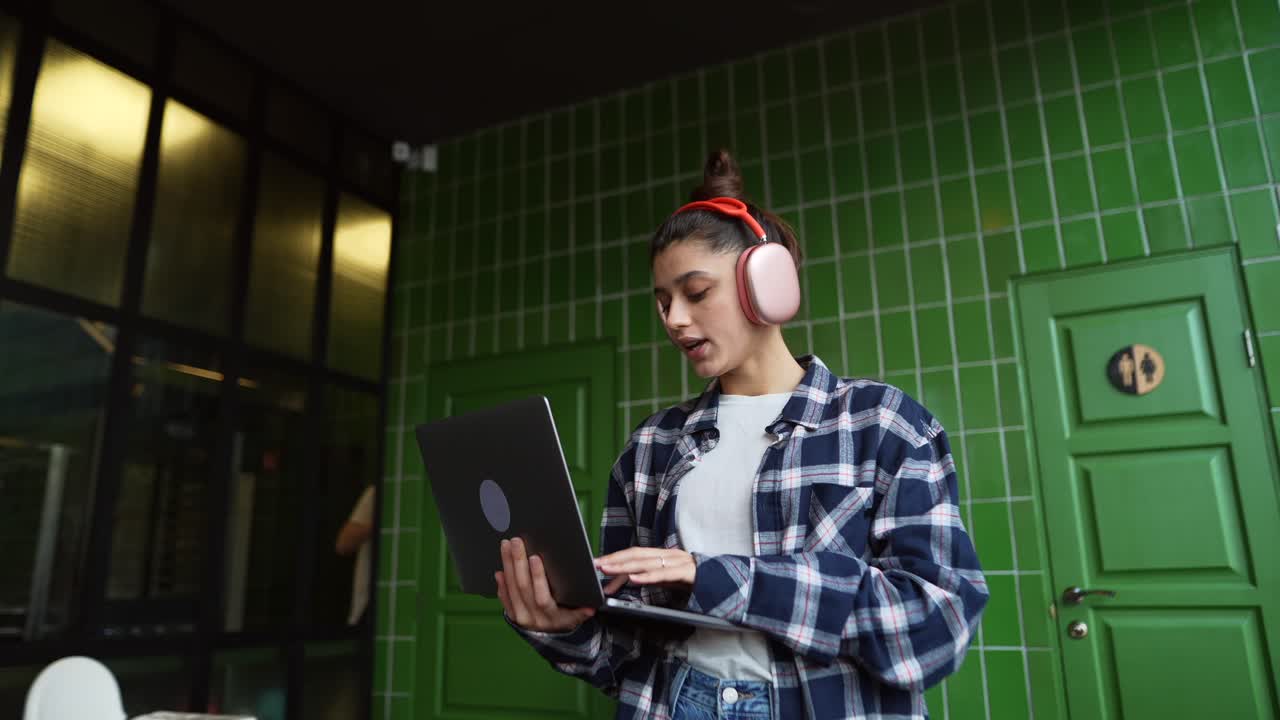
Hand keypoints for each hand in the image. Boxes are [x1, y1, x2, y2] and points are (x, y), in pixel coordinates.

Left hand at [496, 537, 623, 632]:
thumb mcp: (575, 616)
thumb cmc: (564, 618)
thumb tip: (591, 607)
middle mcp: (533, 617)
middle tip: (516, 542)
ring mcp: (520, 616)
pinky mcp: (511, 614)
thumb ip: (582, 610)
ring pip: (511, 588)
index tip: (535, 557)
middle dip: (518, 562)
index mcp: (551, 616)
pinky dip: (501, 583)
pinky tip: (500, 569)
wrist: (549, 636)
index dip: (538, 577)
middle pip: (523, 587)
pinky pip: (504, 597)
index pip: (542, 596)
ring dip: (508, 565)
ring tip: (506, 546)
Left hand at [594, 547, 695, 588]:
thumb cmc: (692, 580)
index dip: (616, 557)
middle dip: (615, 560)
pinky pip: (664, 574)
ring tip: (609, 570)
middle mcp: (668, 555)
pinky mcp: (686, 573)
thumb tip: (623, 579)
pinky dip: (647, 576)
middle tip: (597, 565)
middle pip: (637, 554)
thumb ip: (647, 577)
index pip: (635, 553)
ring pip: (647, 562)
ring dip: (625, 566)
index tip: (598, 563)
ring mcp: (678, 562)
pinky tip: (634, 578)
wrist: (722, 582)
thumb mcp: (666, 579)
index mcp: (662, 555)